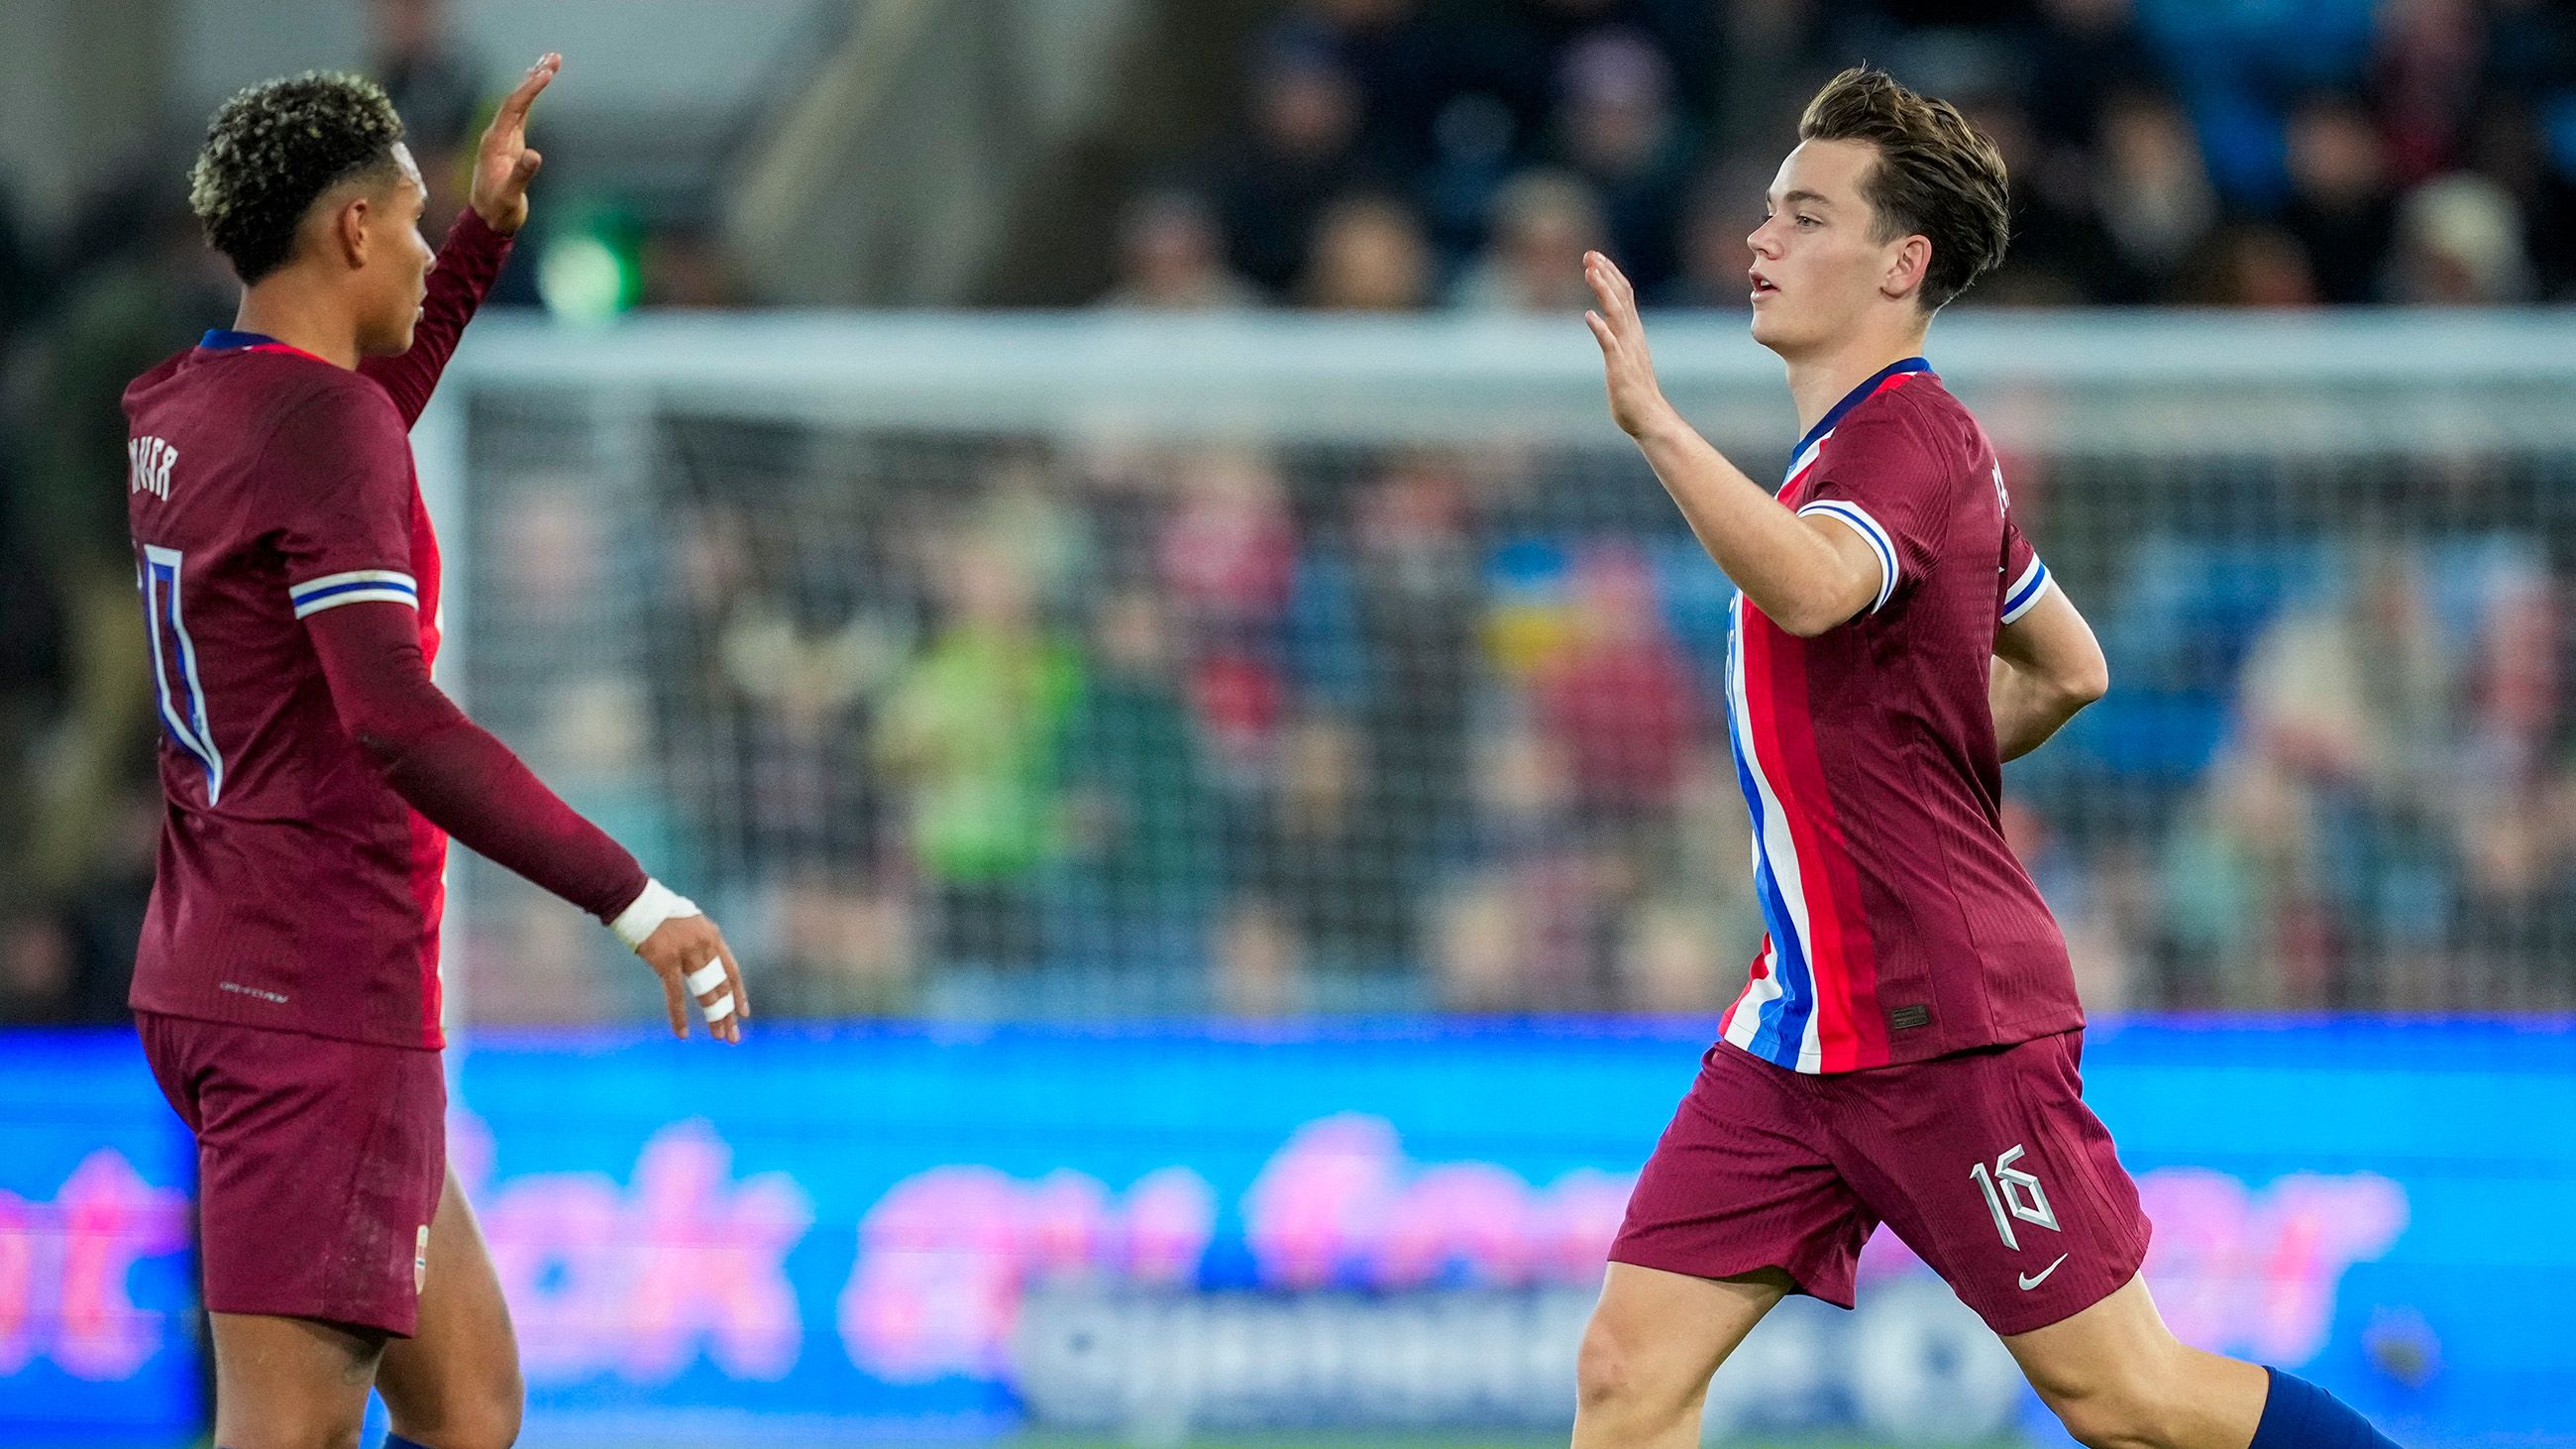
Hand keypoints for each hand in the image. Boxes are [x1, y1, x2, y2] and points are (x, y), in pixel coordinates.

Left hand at [470, 53, 559, 234]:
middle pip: (516, 98)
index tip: (547, 73)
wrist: (487, 221)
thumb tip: (535, 155)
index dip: (531, 89)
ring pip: (519, 103)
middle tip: (555, 57)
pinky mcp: (510, 144)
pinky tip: (537, 87)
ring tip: (550, 63)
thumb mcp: (510, 196)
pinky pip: (521, 114)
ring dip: (533, 82)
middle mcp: (497, 135)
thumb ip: (521, 176)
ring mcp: (503, 138)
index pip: (514, 107)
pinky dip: (531, 98)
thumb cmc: (498, 210)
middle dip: (534, 76)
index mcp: (495, 142)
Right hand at [636, 913, 749, 1043]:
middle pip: (721, 985)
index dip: (738, 993)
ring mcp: (687, 953)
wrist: (636, 900)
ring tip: (720, 1036)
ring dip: (714, 1015)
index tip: (743, 1012)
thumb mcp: (689, 924)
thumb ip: (699, 944)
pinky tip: (682, 1033)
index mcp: (712, 936)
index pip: (731, 970)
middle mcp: (704, 945)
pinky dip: (679, 1015)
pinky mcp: (666, 961)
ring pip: (705, 991)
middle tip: (733, 1035)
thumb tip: (703, 964)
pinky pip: (675, 994)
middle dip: (728, 1012)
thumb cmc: (659, 912)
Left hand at [1584, 250, 1678, 440]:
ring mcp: (1627, 350)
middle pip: (1621, 297)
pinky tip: (1589, 317)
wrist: (1649, 418)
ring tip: (1590, 273)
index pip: (1623, 295)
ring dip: (1603, 292)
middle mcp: (1632, 336)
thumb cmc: (1634, 393)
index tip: (1595, 258)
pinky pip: (1610, 345)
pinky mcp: (1620, 367)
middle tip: (1590, 254)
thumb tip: (1604, 323)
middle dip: (1605, 274)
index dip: (1610, 275)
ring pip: (1616, 314)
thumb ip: (1616, 340)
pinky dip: (1601, 329)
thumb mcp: (1624, 359)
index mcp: (1632, 333)